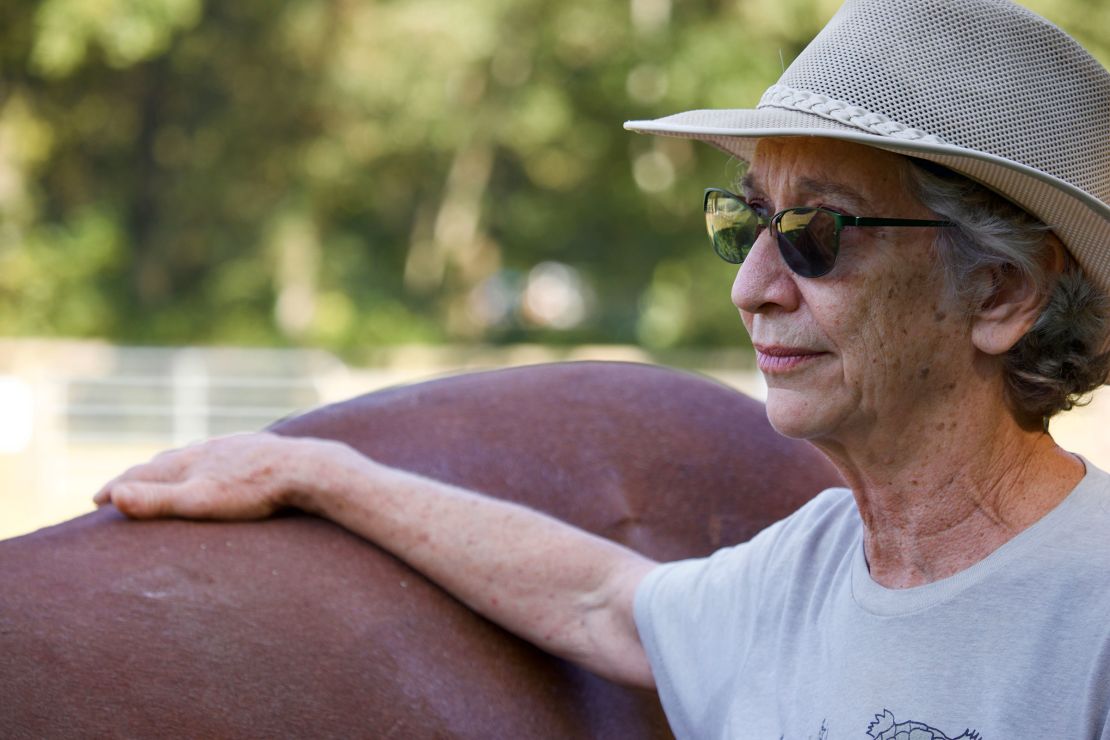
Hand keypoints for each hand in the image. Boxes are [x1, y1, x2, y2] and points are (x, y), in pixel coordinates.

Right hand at [93, 432, 327, 519]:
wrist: (308, 469)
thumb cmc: (255, 491)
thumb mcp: (201, 501)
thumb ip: (158, 500)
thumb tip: (115, 496)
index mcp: (189, 463)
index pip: (141, 475)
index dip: (117, 489)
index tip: (96, 502)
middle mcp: (207, 449)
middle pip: (163, 463)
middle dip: (138, 477)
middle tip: (119, 490)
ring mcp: (232, 447)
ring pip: (193, 456)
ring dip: (171, 468)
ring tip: (162, 475)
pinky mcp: (256, 450)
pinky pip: (220, 455)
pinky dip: (204, 463)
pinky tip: (217, 466)